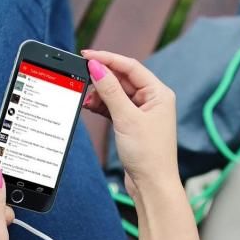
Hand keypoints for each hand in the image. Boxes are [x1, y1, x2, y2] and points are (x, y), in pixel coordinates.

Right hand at [80, 50, 179, 195]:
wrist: (152, 185)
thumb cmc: (148, 154)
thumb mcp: (127, 119)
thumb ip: (111, 92)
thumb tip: (97, 68)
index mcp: (159, 94)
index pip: (131, 67)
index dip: (108, 59)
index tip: (87, 55)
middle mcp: (153, 100)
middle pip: (123, 79)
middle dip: (102, 78)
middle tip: (81, 76)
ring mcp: (143, 113)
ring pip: (117, 94)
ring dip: (100, 94)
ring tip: (85, 98)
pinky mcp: (133, 125)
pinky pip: (115, 108)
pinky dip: (102, 106)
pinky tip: (90, 106)